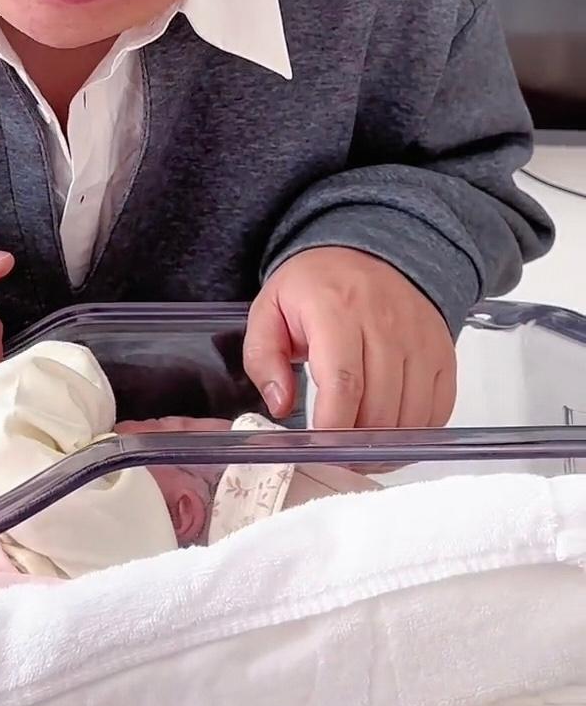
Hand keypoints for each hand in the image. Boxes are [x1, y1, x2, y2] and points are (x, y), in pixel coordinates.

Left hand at [243, 247, 456, 430]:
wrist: (371, 250)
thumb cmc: (318, 285)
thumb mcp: (270, 308)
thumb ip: (262, 356)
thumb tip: (279, 404)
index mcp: (336, 309)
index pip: (343, 384)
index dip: (332, 427)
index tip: (318, 447)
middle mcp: (385, 323)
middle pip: (378, 409)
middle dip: (356, 445)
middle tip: (337, 455)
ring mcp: (420, 339)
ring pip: (410, 417)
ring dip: (385, 447)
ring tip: (361, 451)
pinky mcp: (442, 353)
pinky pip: (437, 409)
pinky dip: (416, 433)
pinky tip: (391, 434)